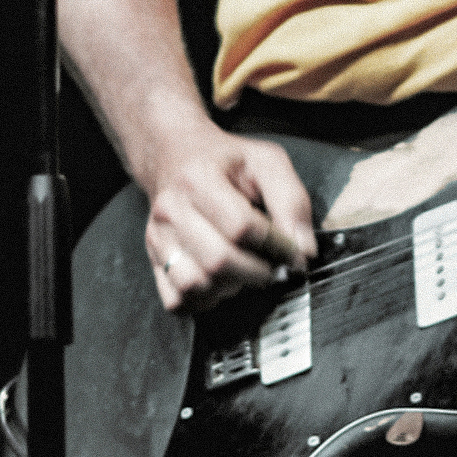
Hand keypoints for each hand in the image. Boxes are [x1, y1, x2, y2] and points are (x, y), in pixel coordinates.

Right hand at [142, 128, 316, 313]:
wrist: (178, 155)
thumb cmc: (229, 161)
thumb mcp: (268, 163)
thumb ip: (291, 201)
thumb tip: (303, 251)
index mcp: (198, 179)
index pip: (241, 227)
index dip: (276, 246)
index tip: (293, 251)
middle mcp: (170, 210)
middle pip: (218, 261)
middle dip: (258, 272)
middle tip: (274, 266)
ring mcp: (157, 237)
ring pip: (194, 285)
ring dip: (230, 287)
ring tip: (246, 270)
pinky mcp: (153, 259)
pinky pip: (176, 300)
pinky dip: (205, 300)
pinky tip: (222, 282)